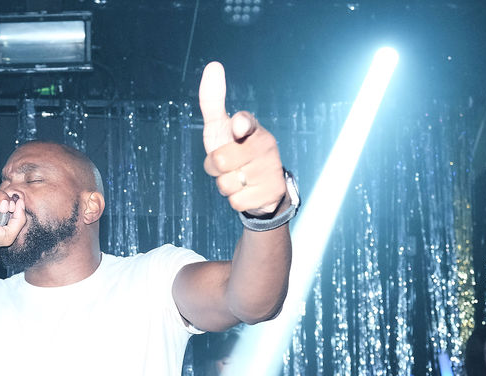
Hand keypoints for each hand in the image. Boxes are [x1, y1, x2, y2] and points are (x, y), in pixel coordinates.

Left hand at [198, 61, 286, 215]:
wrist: (260, 186)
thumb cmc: (234, 150)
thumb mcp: (219, 128)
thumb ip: (213, 101)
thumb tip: (213, 65)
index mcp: (251, 128)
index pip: (245, 123)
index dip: (240, 126)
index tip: (238, 126)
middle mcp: (265, 145)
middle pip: (220, 162)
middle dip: (215, 168)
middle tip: (227, 165)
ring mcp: (271, 169)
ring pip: (227, 184)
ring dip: (225, 185)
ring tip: (238, 178)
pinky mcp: (272, 192)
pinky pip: (237, 201)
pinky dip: (236, 200)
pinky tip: (248, 192)